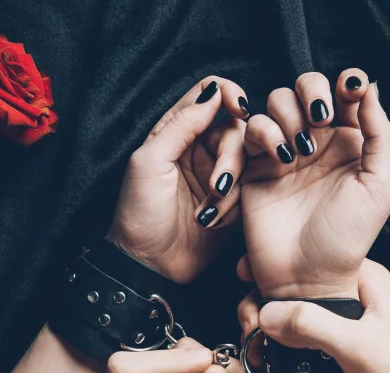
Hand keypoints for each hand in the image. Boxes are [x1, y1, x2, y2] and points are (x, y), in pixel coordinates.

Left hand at [107, 76, 249, 283]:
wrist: (148, 264)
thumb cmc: (139, 212)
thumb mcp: (151, 161)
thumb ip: (181, 124)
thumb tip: (214, 92)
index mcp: (176, 131)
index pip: (209, 94)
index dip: (230, 95)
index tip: (239, 109)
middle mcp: (200, 147)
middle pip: (236, 130)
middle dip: (231, 158)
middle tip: (217, 186)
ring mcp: (218, 174)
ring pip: (247, 161)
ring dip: (232, 187)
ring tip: (210, 211)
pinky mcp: (233, 201)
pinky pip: (250, 190)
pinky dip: (235, 205)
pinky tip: (215, 221)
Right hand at [237, 260, 389, 372]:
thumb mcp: (359, 347)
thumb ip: (311, 325)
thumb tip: (265, 313)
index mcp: (365, 280)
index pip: (308, 262)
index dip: (274, 273)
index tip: (246, 285)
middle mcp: (356, 300)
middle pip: (296, 293)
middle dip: (267, 309)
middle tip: (250, 332)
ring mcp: (349, 331)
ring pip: (298, 325)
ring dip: (274, 337)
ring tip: (256, 353)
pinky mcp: (344, 360)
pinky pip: (306, 352)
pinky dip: (286, 358)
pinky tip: (270, 369)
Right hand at [239, 69, 389, 298]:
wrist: (308, 275)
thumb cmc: (348, 237)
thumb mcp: (378, 187)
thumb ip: (380, 136)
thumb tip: (372, 89)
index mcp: (350, 141)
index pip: (347, 95)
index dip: (348, 82)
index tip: (350, 87)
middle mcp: (317, 139)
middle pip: (307, 87)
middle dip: (312, 91)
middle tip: (320, 118)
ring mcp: (284, 149)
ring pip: (276, 101)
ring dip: (288, 114)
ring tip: (300, 151)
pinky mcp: (255, 164)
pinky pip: (251, 128)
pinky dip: (263, 133)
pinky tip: (281, 159)